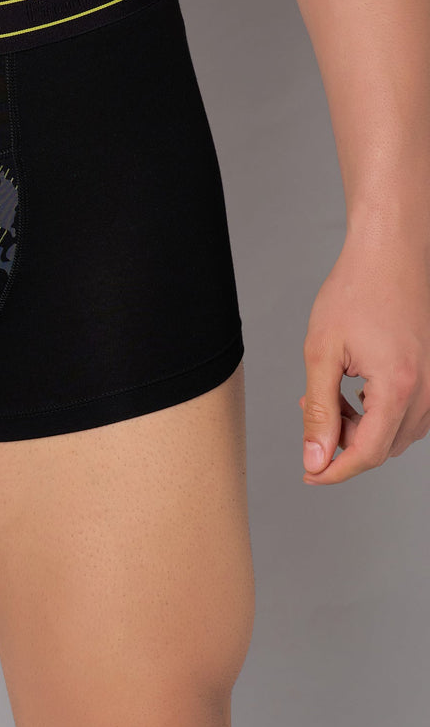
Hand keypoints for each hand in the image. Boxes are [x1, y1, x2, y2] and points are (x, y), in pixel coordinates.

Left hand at [299, 232, 429, 484]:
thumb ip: (318, 411)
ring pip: (399, 432)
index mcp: (399, 387)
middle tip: (312, 415)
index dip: (334, 471)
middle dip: (344, 443)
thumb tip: (316, 458)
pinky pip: (411, 412)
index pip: (368, 454)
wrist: (391, 252)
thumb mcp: (322, 354)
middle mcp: (427, 390)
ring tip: (329, 394)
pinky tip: (354, 387)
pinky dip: (380, 411)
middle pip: (384, 447)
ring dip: (362, 427)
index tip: (309, 474)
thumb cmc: (356, 291)